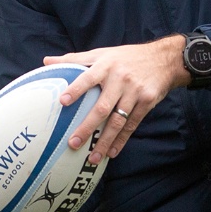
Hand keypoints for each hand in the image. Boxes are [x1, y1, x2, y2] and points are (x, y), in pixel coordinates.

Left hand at [45, 35, 186, 162]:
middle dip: (88, 127)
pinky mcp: (147, 102)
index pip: (88, 77)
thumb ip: (74, 59)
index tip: (63, 102)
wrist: (164, 60)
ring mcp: (134, 92)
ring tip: (92, 158)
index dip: (76, 89)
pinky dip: (121, 140)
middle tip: (73, 143)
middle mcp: (120, 79)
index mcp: (106, 65)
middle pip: (102, 106)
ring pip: (118, 120)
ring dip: (105, 141)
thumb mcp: (102, 53)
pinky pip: (132, 125)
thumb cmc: (126, 57)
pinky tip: (112, 153)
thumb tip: (46, 61)